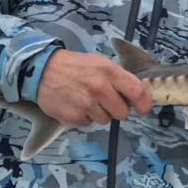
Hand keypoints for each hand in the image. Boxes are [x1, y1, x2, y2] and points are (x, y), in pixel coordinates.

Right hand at [37, 48, 152, 126]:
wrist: (43, 70)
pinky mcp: (73, 116)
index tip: (144, 109)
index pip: (137, 91)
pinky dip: (84, 117)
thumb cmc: (76, 66)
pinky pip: (88, 123)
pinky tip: (76, 104)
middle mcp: (100, 88)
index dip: (145, 104)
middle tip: (106, 100)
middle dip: (117, 109)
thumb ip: (119, 78)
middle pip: (123, 112)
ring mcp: (86, 104)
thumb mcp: (101, 64)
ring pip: (106, 120)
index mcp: (109, 72)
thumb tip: (137, 96)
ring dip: (100, 113)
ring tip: (88, 100)